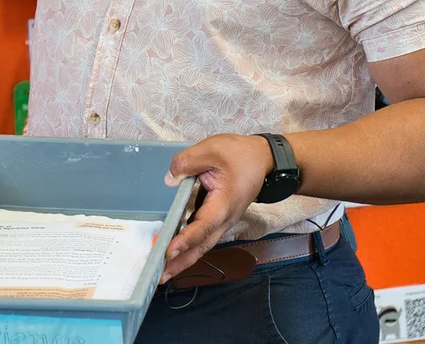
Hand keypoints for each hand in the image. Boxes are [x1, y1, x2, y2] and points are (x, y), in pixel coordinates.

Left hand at [159, 134, 275, 283]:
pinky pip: (204, 237)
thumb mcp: (211, 150)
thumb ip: (186, 163)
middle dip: (182, 262)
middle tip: (160, 275)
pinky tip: (175, 253)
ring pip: (204, 245)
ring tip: (164, 272)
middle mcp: (225, 218)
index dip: (185, 239)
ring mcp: (224, 220)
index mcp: (224, 203)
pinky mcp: (219, 218)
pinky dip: (190, 247)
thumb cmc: (240, 155)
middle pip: (202, 245)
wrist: (264, 159)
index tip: (168, 251)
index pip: (202, 226)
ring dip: (184, 259)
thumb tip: (169, 179)